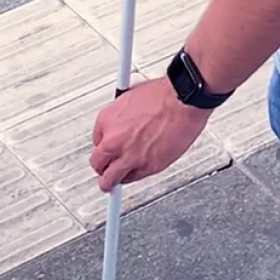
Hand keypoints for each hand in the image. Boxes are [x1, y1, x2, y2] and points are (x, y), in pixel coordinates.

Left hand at [90, 77, 209, 191]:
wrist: (182, 102)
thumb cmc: (163, 95)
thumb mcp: (132, 97)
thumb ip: (123, 116)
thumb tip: (123, 122)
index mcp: (107, 120)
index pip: (96, 141)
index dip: (104, 145)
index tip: (108, 149)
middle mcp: (114, 140)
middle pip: (98, 163)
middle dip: (102, 166)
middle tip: (104, 169)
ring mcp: (130, 156)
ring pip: (110, 179)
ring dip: (110, 181)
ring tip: (110, 184)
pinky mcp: (148, 167)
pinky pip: (133, 179)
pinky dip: (132, 178)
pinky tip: (131, 177)